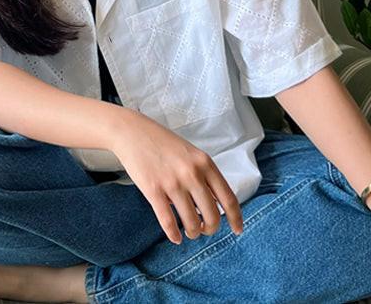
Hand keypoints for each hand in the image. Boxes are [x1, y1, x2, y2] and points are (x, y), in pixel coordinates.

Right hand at [111, 109, 243, 244]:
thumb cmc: (163, 143)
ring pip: (192, 222)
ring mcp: (172, 183)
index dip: (235, 218)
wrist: (133, 132)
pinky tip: (175, 237)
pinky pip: (168, 222)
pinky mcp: (153, 190)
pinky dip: (174, 235)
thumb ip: (204, 175)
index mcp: (205, 163)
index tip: (237, 230)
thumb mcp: (191, 154)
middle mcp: (192, 173)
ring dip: (193, 232)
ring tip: (189, 230)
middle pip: (212, 215)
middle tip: (204, 229)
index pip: (228, 198)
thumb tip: (216, 204)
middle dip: (210, 229)